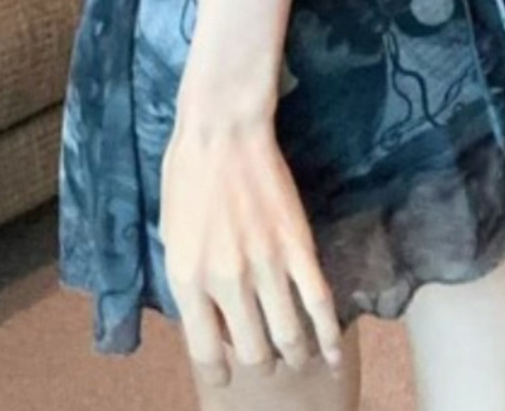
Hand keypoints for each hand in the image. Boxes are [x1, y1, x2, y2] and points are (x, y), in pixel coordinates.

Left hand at [158, 109, 343, 388]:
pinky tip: (333, 354)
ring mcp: (266, 266)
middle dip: (259, 360)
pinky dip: (330, 336)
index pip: (206, 352)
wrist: (222, 129)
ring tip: (295, 358)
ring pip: (288, 337)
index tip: (226, 375)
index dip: (219, 371)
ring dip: (293, 354)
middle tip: (263, 355)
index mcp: (187, 280)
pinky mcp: (299, 247)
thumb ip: (188, 280)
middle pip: (252, 351)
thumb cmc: (188, 174)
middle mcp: (227, 282)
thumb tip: (209, 314)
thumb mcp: (171, 235)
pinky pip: (319, 304)